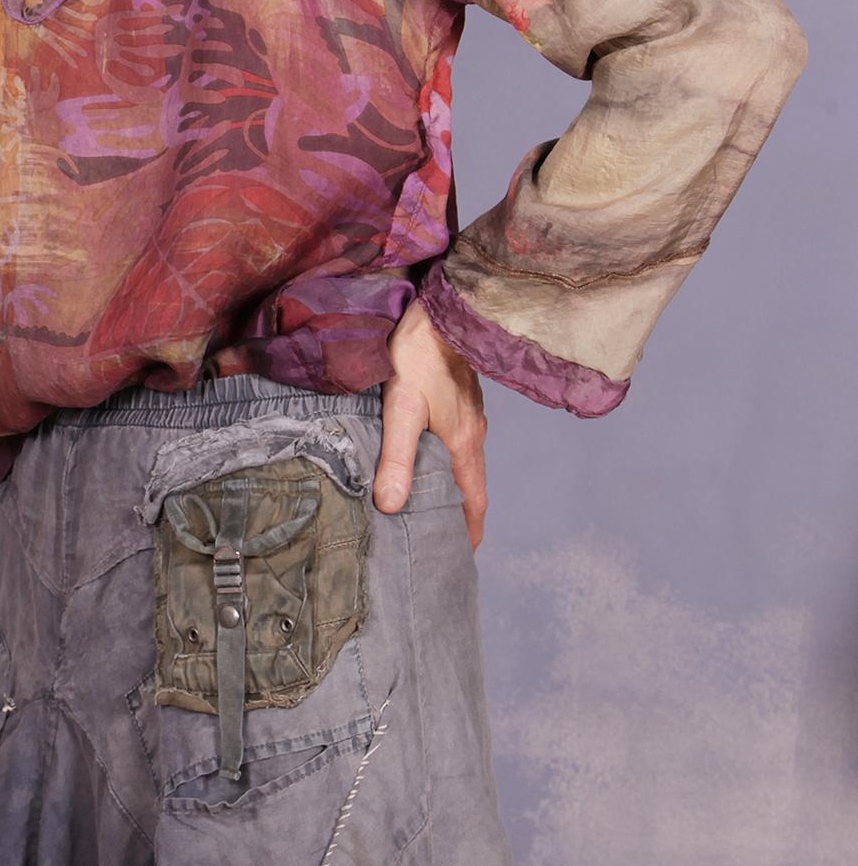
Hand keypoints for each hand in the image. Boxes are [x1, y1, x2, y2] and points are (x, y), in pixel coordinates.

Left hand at [373, 299, 488, 550]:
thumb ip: (397, 457)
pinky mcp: (461, 398)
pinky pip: (459, 440)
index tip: (461, 555)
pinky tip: (430, 458)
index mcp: (463, 444)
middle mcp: (473, 432)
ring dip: (455, 486)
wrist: (440, 310)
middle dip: (461, 514)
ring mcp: (469, 414)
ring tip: (433, 504)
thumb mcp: (402, 408)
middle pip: (471, 484)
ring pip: (465, 461)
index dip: (468, 530)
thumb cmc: (419, 356)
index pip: (473, 500)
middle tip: (444, 538)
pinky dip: (449, 460)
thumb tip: (392, 505)